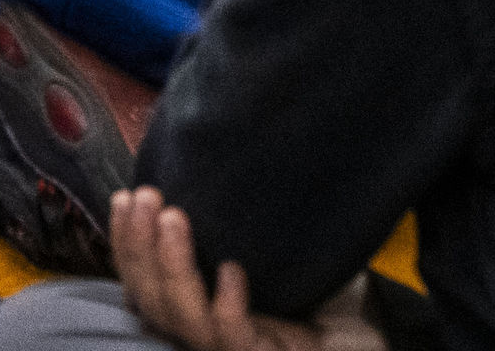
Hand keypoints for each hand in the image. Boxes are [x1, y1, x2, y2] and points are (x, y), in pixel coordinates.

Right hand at [109, 190, 383, 350]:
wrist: (367, 338)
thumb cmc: (322, 295)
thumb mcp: (272, 249)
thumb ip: (237, 222)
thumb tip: (212, 161)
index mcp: (199, 308)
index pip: (144, 282)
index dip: (126, 243)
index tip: (126, 196)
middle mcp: (208, 332)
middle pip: (154, 301)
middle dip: (141, 247)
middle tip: (147, 196)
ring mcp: (235, 349)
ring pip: (186, 320)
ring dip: (173, 267)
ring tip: (174, 218)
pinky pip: (235, 339)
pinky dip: (228, 307)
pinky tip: (232, 271)